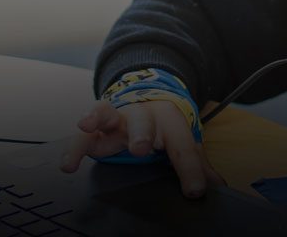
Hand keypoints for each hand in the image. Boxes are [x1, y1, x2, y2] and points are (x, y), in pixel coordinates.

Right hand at [59, 98, 222, 197]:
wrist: (145, 98)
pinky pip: (83, 135)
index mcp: (170, 121)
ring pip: (108, 113)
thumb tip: (218, 187)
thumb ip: (197, 164)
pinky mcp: (97, 127)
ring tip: (87, 126)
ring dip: (98, 118)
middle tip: (140, 148)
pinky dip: (74, 146)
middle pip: (143, 122)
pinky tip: (68, 164)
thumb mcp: (182, 141)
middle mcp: (143, 116)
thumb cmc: (163, 127)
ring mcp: (117, 118)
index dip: (190, 169)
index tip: (194, 190)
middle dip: (141, 134)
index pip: (182, 145)